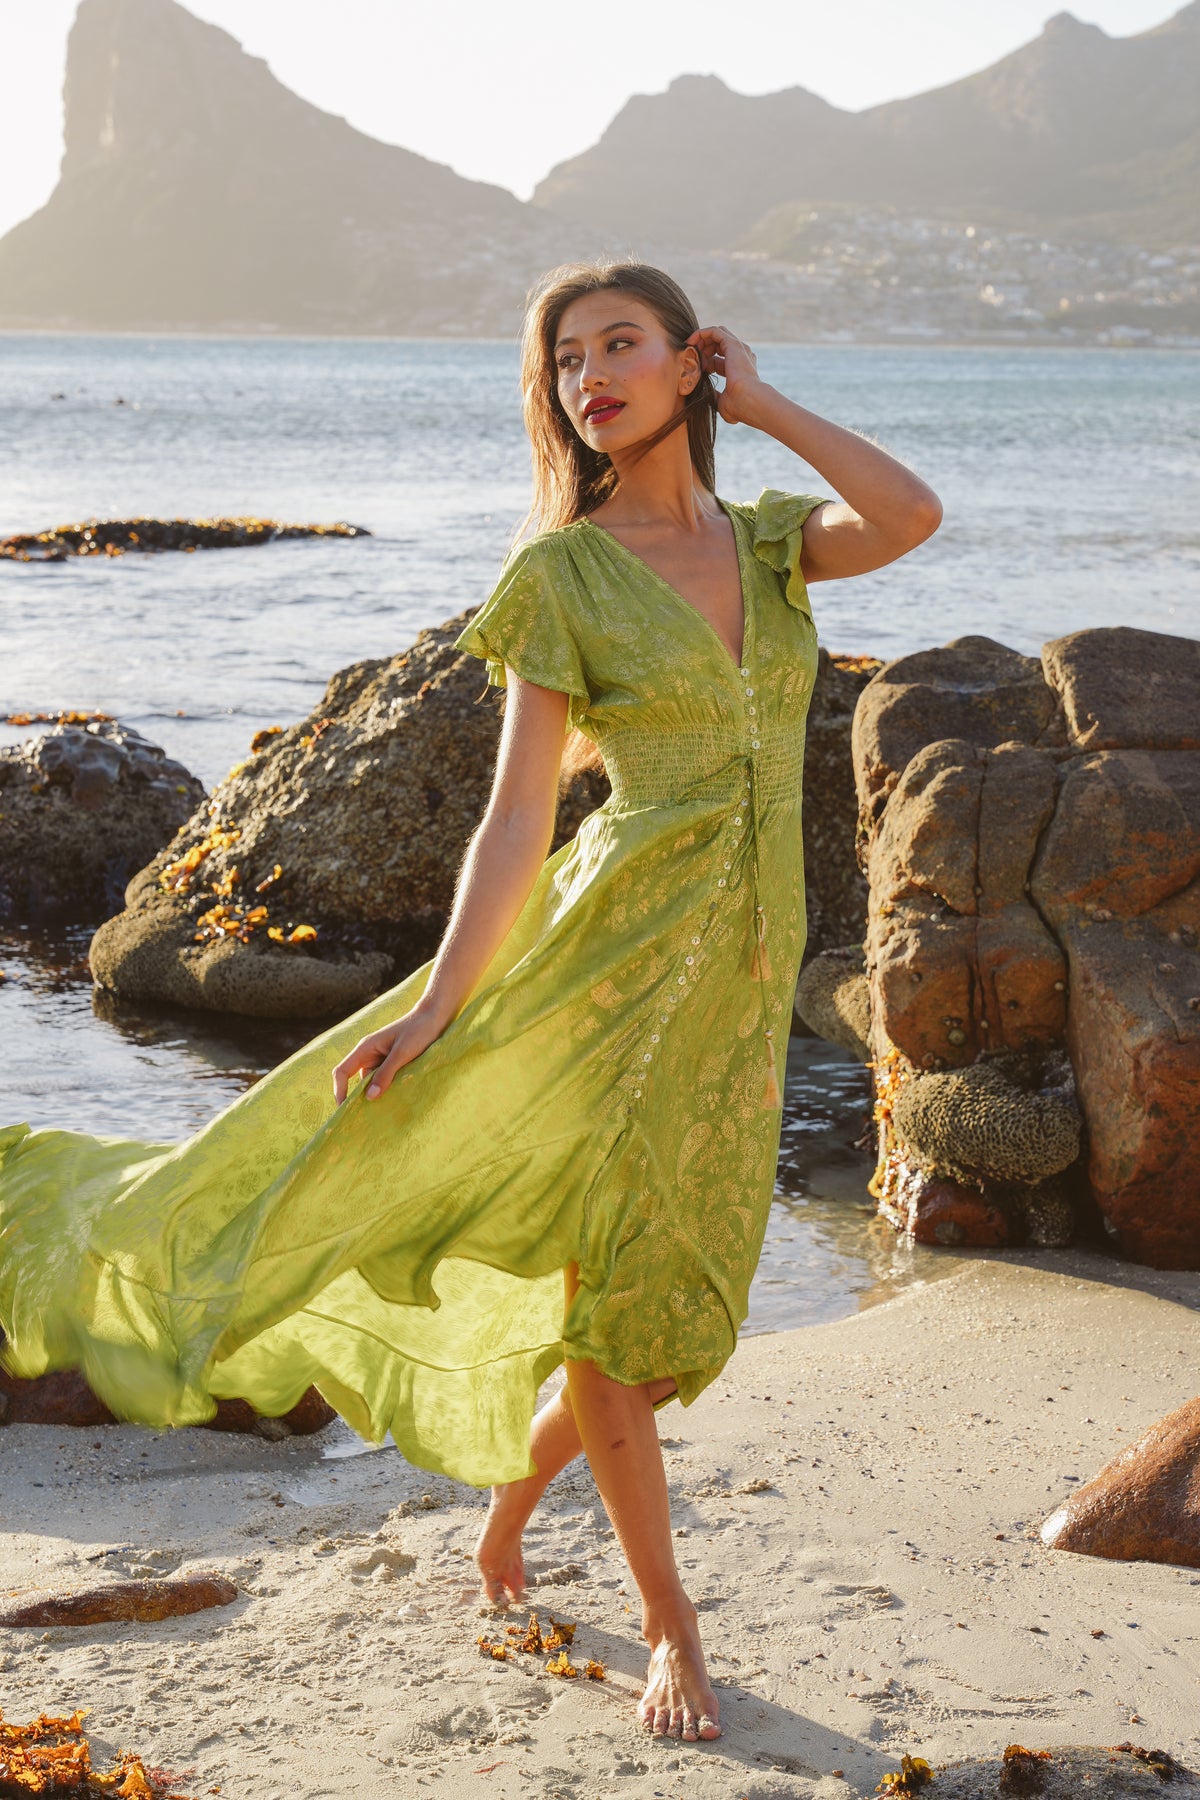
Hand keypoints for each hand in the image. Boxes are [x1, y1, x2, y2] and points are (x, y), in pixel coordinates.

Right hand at [331, 1001, 447, 1103]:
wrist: (437, 1016)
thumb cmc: (418, 1030)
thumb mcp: (402, 1053)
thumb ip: (386, 1074)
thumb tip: (369, 1097)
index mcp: (365, 1048)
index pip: (342, 1072)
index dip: (340, 1091)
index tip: (345, 1109)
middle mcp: (370, 1054)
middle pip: (357, 1080)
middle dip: (360, 1098)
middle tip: (366, 1118)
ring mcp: (382, 1059)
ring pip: (373, 1082)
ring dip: (378, 1094)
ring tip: (385, 1111)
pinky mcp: (394, 1062)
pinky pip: (386, 1079)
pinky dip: (389, 1089)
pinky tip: (397, 1099)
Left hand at [686, 325, 767, 424]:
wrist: (748, 400)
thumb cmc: (738, 406)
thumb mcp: (722, 401)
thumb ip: (715, 395)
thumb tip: (706, 393)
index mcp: (739, 369)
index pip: (718, 360)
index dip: (704, 364)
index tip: (695, 371)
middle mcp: (741, 356)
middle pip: (717, 345)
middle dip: (702, 350)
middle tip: (691, 358)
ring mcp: (738, 349)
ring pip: (716, 335)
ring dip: (701, 340)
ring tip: (689, 348)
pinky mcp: (732, 343)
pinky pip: (714, 331)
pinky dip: (701, 333)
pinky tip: (691, 341)